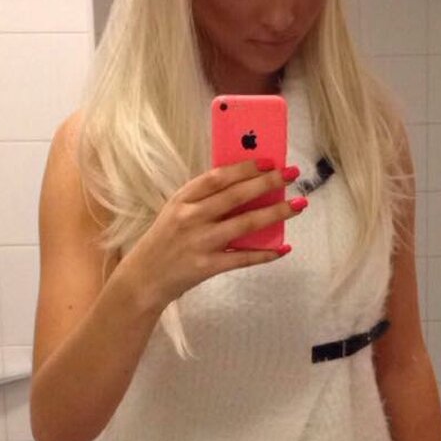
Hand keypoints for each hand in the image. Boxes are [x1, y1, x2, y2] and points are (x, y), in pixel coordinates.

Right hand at [119, 160, 304, 310]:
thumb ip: (203, 200)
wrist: (143, 279)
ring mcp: (200, 243)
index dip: (244, 167)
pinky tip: (283, 248)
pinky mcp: (207, 266)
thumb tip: (245, 184)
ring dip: (275, 213)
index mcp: (181, 200)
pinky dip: (265, 254)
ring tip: (297, 205)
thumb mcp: (175, 212)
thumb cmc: (163, 241)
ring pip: (245, 224)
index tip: (268, 161)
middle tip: (291, 174)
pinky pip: (242, 258)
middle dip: (267, 183)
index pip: (217, 178)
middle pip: (235, 196)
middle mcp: (190, 218)